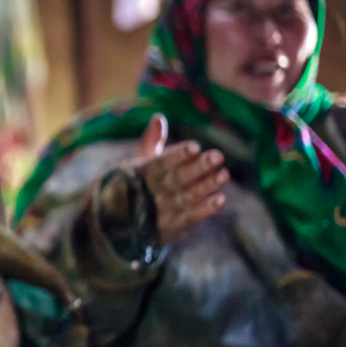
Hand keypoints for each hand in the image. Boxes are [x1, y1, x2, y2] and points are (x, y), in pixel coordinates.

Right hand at [137, 114, 228, 245]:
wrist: (120, 223)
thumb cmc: (137, 185)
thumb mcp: (141, 164)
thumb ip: (152, 142)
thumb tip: (158, 117)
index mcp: (142, 174)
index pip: (160, 163)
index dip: (177, 155)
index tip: (195, 147)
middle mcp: (150, 192)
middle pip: (176, 179)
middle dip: (198, 168)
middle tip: (218, 155)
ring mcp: (160, 211)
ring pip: (186, 198)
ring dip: (206, 187)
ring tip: (225, 175)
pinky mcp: (170, 229)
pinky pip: (189, 219)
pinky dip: (204, 210)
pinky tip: (221, 200)